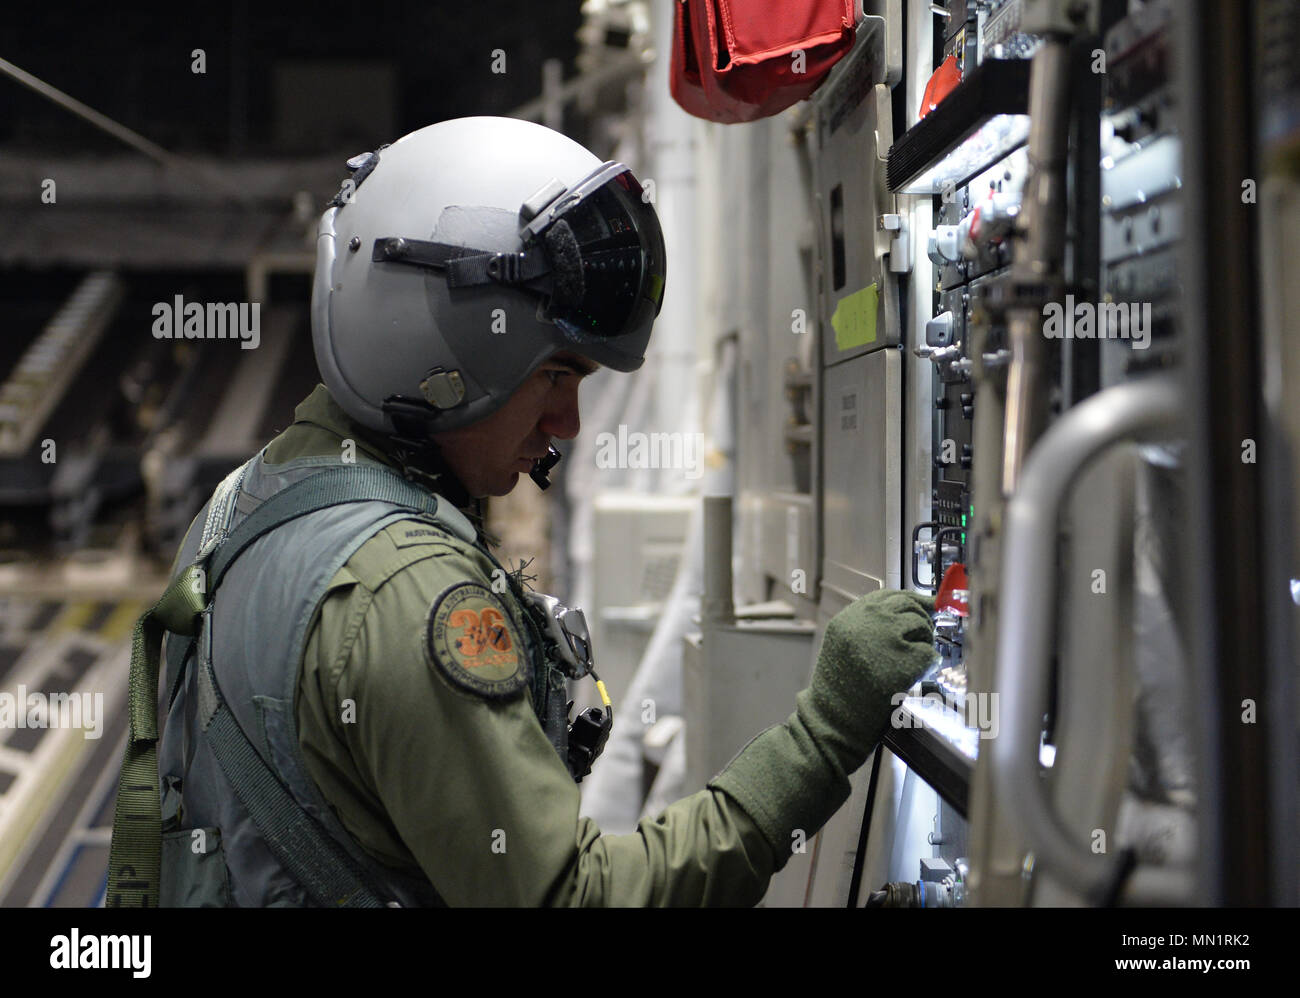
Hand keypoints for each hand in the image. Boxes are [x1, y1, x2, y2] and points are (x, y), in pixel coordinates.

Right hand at [804, 589, 936, 767]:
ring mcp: (889, 639)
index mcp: (850, 617)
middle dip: (920, 622)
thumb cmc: (839, 690)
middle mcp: (869, 622)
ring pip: (922, 627)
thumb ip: (869, 626)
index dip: (910, 600)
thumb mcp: (844, 646)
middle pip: (909, 606)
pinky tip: (916, 676)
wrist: (834, 720)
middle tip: (922, 638)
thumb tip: (906, 614)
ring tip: (912, 663)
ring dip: (924, 644)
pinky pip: (930, 655)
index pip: (888, 595)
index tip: (923, 605)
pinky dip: (929, 666)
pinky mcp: (907, 660)